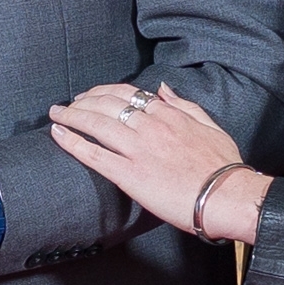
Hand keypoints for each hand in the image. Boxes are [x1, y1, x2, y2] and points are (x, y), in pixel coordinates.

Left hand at [49, 82, 263, 245]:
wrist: (227, 195)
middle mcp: (150, 126)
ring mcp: (138, 149)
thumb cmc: (223, 166)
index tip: (92, 95)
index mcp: (168, 114)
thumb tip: (163, 89)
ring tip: (56, 114)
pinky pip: (94, 154)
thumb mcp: (209, 124)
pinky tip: (58, 134)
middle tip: (68, 104)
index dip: (105, 92)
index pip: (129, 94)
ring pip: (96, 123)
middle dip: (83, 100)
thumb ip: (184, 104)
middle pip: (107, 103)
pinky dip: (72, 141)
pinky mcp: (129, 174)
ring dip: (71, 115)